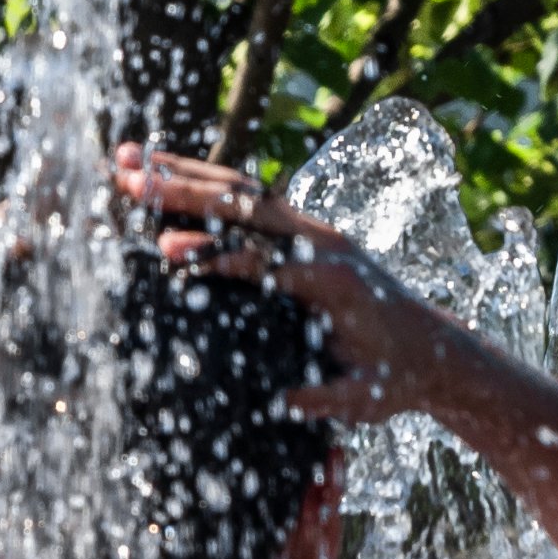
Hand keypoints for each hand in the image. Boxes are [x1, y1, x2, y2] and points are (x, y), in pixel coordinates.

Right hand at [110, 145, 450, 427]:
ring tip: (124, 158)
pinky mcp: (300, 232)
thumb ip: (329, 398)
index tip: (168, 250)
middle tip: (125, 178)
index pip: (264, 260)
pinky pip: (246, 201)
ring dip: (181, 172)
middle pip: (242, 205)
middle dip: (181, 191)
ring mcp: (309, 230)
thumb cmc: (394, 377)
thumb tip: (286, 400)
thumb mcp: (365, 397)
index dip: (216, 255)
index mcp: (332, 279)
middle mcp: (320, 241)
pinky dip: (202, 184)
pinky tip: (161, 175)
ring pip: (239, 190)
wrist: (433, 352)